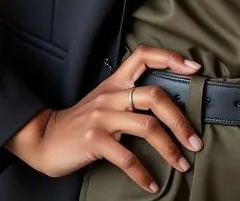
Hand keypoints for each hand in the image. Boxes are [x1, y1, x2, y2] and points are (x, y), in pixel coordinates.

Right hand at [6, 45, 203, 192]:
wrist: (44, 138)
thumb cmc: (81, 122)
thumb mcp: (105, 100)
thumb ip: (130, 96)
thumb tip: (168, 104)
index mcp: (115, 82)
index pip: (143, 56)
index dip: (169, 57)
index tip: (194, 68)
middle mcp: (111, 95)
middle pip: (155, 96)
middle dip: (181, 119)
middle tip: (195, 140)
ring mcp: (102, 117)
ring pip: (147, 126)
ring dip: (170, 148)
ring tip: (182, 163)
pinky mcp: (94, 139)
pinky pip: (126, 156)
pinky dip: (142, 173)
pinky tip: (151, 183)